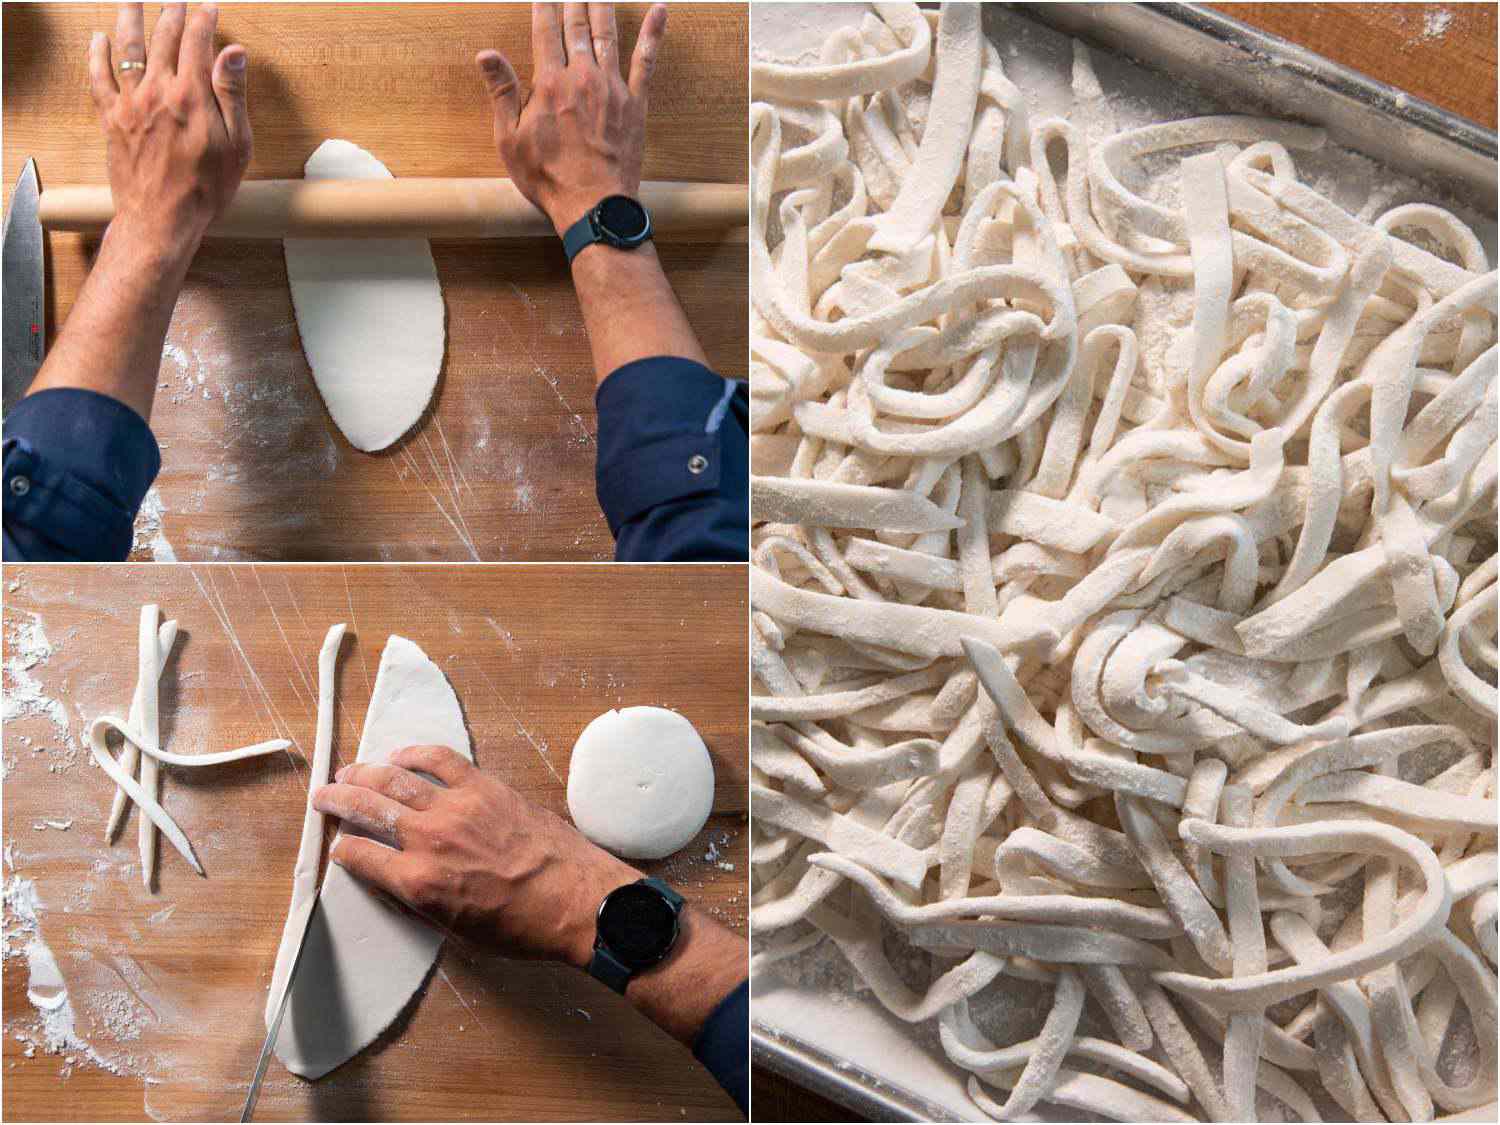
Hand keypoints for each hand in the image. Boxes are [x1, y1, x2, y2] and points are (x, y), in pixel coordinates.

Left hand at [88, 3, 251, 256]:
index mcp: (192, 95)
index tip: (210, 8)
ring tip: (133, 0)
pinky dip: (97, 54)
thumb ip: (232, 94)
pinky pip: (99, 77)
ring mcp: (131, 102)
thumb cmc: (205, 188)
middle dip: (172, 14)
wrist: (161, 219)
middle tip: (177, 1)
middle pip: (163, 38)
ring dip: (131, 18)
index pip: (197, 42)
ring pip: (127, 47)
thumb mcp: (236, 144)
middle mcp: (157, 90)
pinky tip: (99, 38)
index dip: (204, 20)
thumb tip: (234, 52)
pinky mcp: (112, 118)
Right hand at [315, 744, 640, 965]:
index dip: (343, 851)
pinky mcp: (484, 786)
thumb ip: (419, 901)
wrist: (576, 900)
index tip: (339, 846)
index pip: (360, 857)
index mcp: (418, 883)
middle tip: (323, 795)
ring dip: (365, 773)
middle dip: (338, 800)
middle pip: (367, 809)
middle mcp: (429, 839)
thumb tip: (395, 880)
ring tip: (349, 772)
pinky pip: (440, 759)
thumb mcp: (456, 931)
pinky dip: (415, 753)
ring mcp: (456, 807)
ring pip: (395, 779)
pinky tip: (400, 756)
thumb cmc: (521, 926)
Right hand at [475, 2, 666, 234]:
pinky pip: (647, 61)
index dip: (544, 6)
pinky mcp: (636, 104)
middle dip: (573, 0)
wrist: (593, 205)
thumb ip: (501, 92)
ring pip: (608, 35)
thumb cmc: (548, 178)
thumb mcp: (510, 139)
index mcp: (549, 83)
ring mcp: (612, 88)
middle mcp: (582, 77)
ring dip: (602, 7)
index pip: (545, 31)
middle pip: (577, 27)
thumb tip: (485, 53)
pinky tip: (661, 10)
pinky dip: (654, 33)